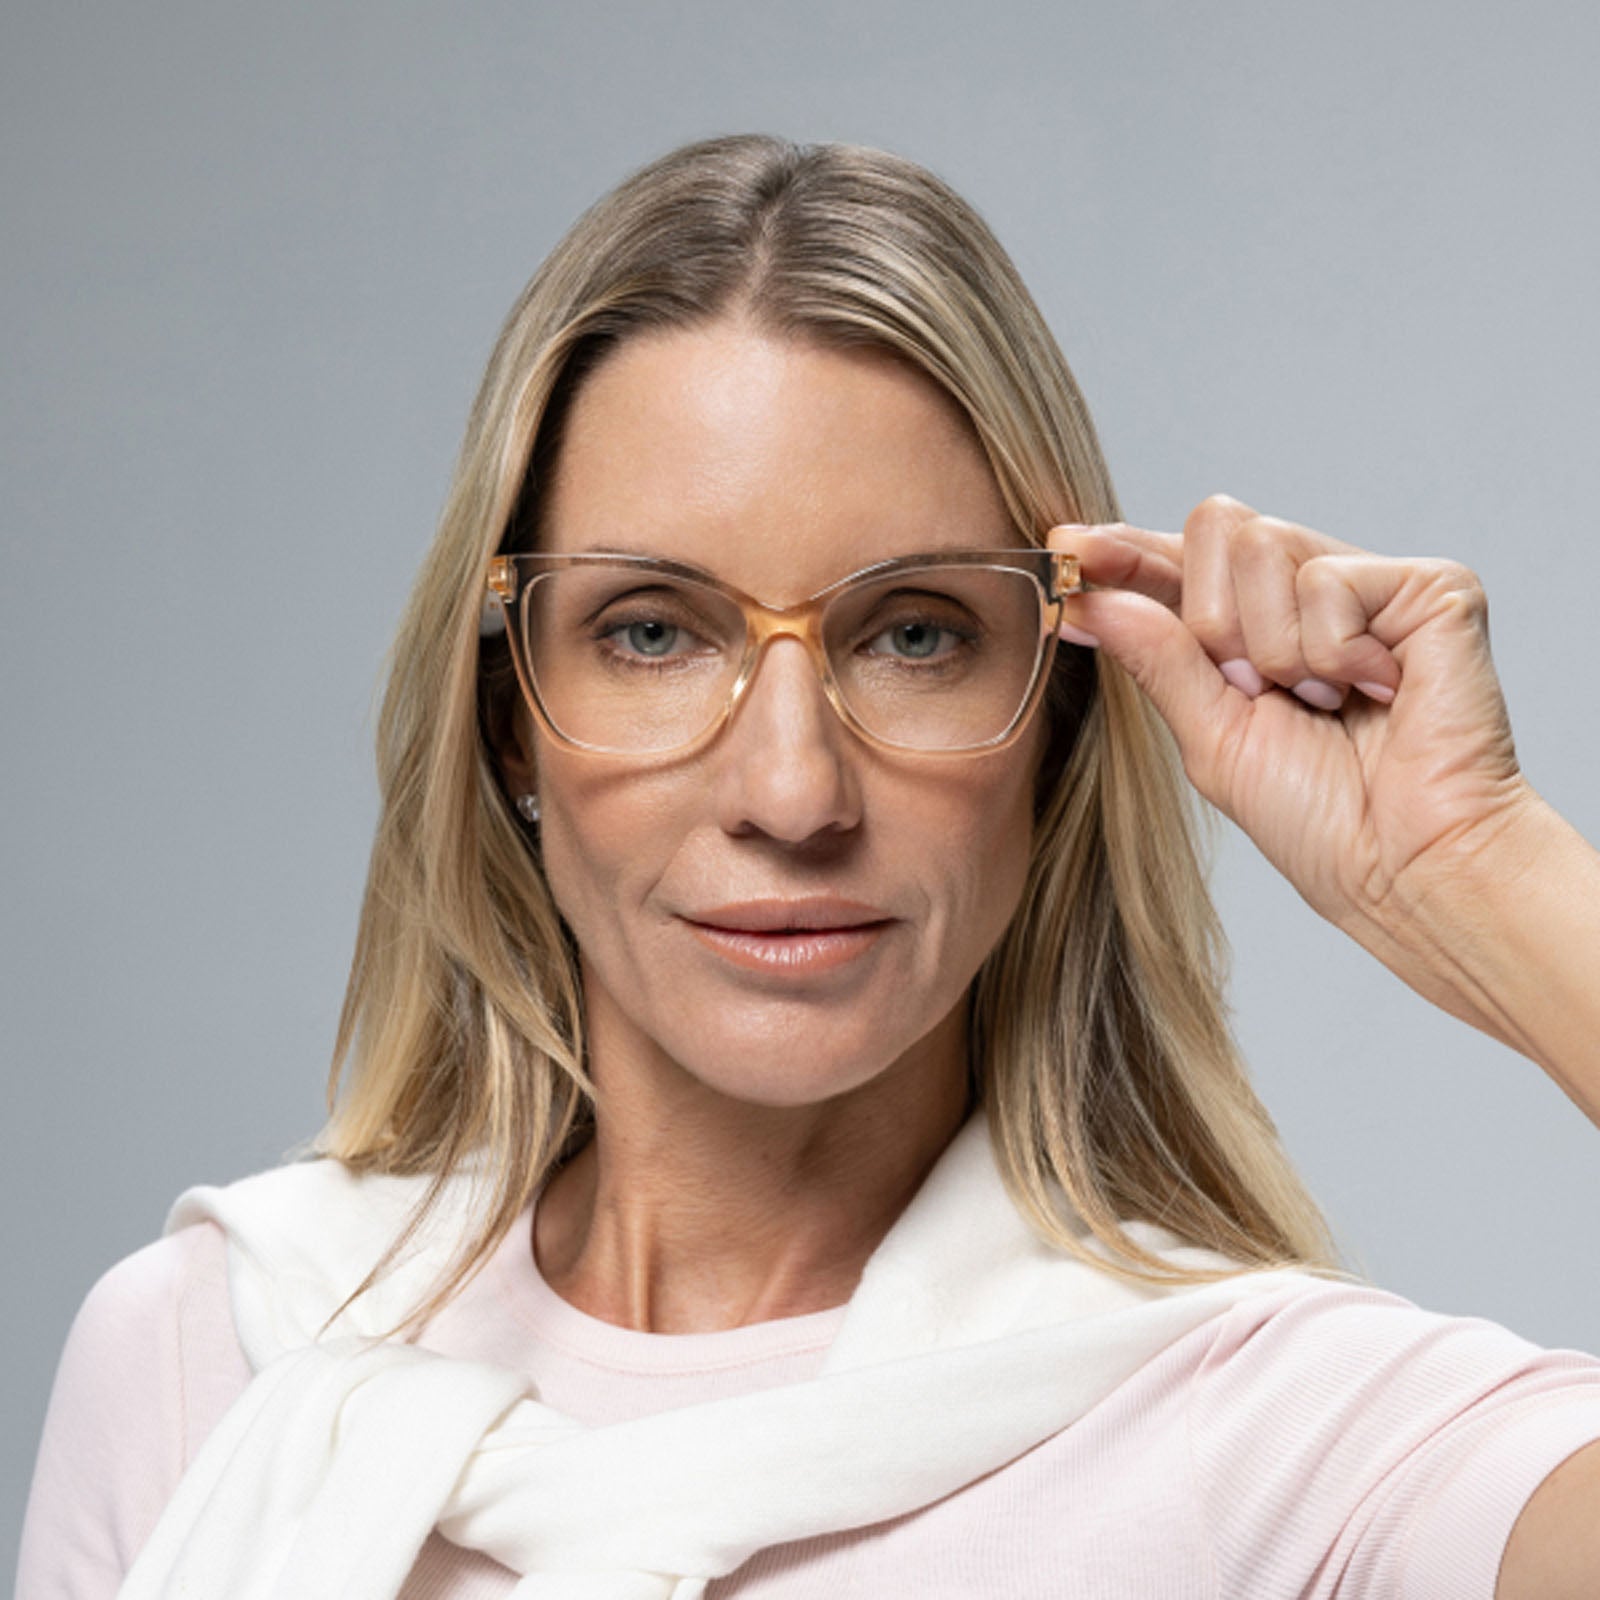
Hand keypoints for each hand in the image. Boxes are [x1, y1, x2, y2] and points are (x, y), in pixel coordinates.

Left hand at [1049, 495, 1534, 955]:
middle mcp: (1309, 591)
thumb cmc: (1319, 819)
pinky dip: (1334, 653)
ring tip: (1321, 700)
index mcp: (1252, 626)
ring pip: (1263, 545)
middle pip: (1215, 525)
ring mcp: (1370, 584)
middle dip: (1211, 620)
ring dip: (1272, 648)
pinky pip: (1328, 581)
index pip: (1176, 561)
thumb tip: (1087, 597)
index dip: (1121, 550)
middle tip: (1257, 690)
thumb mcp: (1209, 737)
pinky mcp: (1432, 587)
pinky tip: (1375, 692)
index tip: (1065, 547)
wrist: (1402, 867)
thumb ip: (1155, 657)